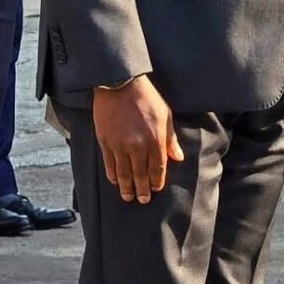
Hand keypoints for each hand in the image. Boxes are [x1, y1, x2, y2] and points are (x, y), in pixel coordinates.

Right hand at [93, 75, 183, 203]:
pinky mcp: (105, 141)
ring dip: (126, 187)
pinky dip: (112, 175)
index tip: (156, 189)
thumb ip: (170, 139)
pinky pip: (109, 163)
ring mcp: (120, 145)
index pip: (157, 168)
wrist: (120, 83)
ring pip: (124, 173)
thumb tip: (178, 158)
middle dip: (142, 190)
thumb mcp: (165, 115)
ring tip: (128, 196)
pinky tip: (115, 181)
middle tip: (143, 200)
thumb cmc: (146, 97)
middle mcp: (138, 146)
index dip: (157, 181)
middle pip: (140, 175)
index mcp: (155, 140)